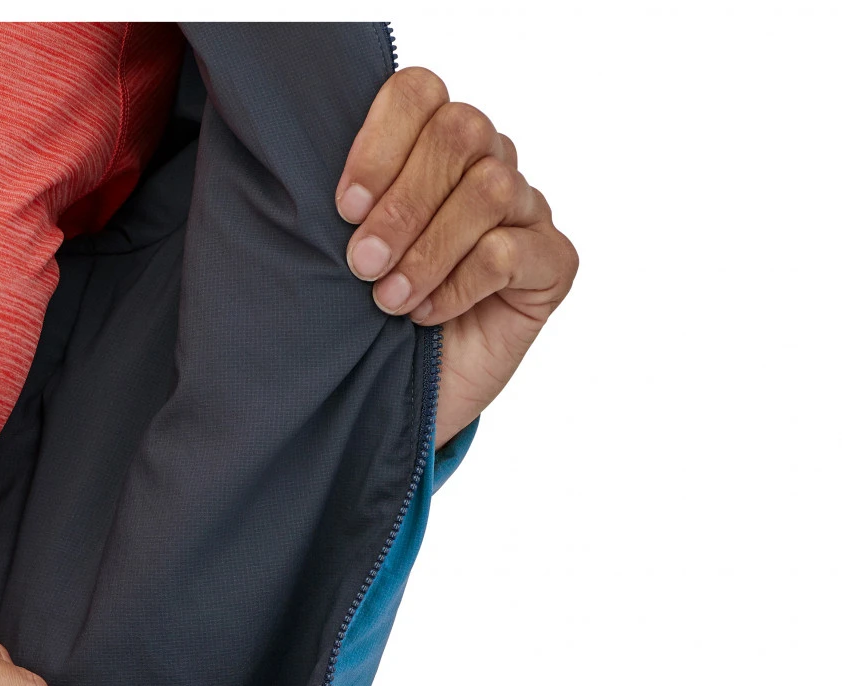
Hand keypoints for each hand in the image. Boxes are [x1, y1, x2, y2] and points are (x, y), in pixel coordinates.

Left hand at [335, 67, 577, 446]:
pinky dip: (460, 285)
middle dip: (402, 203)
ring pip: (489, 189)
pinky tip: (429, 315)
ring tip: (391, 300)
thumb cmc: (368, 324)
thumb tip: (324, 189)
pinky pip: (510, 251)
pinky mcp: (552, 262)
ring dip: (428, 250)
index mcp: (432, 148)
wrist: (402, 402)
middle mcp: (487, 165)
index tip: (344, 209)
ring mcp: (525, 212)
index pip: (420, 92)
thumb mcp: (342, 261)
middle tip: (362, 263)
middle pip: (461, 132)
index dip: (380, 143)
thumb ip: (345, 211)